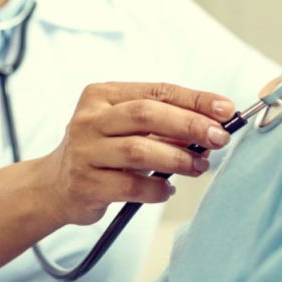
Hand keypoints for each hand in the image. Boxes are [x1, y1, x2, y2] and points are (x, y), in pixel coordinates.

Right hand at [38, 82, 235, 225]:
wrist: (55, 185)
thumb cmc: (101, 150)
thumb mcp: (123, 125)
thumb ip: (161, 121)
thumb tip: (213, 123)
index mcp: (101, 95)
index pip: (156, 91)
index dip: (195, 99)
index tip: (226, 109)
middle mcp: (89, 119)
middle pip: (147, 115)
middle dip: (190, 125)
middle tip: (219, 138)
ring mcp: (84, 152)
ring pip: (139, 150)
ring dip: (177, 159)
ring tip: (199, 167)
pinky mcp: (85, 184)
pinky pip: (130, 186)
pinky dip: (156, 189)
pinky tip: (167, 190)